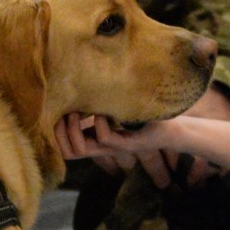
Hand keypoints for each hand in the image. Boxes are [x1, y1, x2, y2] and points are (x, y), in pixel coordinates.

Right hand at [52, 84, 229, 189]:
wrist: (176, 125)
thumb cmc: (145, 112)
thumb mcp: (115, 103)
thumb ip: (97, 97)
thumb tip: (76, 77)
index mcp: (95, 137)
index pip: (63, 146)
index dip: (53, 133)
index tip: (55, 112)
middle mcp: (102, 145)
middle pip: (67, 152)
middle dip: (59, 132)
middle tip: (64, 112)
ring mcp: (115, 146)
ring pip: (81, 149)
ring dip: (75, 129)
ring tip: (79, 112)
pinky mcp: (130, 144)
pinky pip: (105, 139)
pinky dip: (99, 125)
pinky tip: (103, 113)